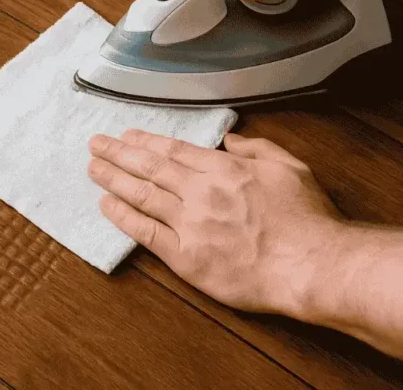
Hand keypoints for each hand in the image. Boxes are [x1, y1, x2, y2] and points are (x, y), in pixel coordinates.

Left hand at [87, 129, 344, 315]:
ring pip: (142, 195)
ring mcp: (190, 224)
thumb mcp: (291, 167)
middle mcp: (201, 192)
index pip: (174, 151)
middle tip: (95, 145)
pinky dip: (123, 217)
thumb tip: (230, 140)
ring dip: (113, 180)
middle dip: (118, 154)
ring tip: (93, 169)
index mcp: (225, 169)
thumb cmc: (306, 219)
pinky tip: (106, 206)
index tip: (126, 136)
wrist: (309, 265)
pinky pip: (146, 233)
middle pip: (150, 168)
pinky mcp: (186, 257)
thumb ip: (258, 149)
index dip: (145, 142)